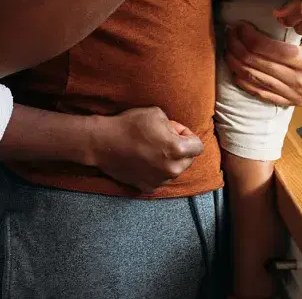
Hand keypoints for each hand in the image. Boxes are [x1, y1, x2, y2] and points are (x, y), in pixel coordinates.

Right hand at [88, 106, 203, 192]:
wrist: (103, 143)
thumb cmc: (129, 124)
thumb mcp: (156, 113)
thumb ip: (173, 124)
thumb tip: (177, 134)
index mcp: (177, 150)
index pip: (198, 146)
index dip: (187, 135)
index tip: (173, 130)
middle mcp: (173, 169)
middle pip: (188, 160)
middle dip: (179, 149)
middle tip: (160, 138)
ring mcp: (161, 180)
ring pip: (175, 170)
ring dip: (168, 160)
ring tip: (149, 149)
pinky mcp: (149, 187)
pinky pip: (161, 178)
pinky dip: (156, 170)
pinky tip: (143, 159)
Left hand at [224, 21, 301, 107]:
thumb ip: (294, 33)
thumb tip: (270, 22)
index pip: (265, 48)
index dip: (247, 35)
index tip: (240, 25)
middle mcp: (297, 82)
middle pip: (254, 62)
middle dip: (237, 45)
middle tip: (230, 33)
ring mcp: (291, 95)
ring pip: (252, 77)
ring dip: (234, 61)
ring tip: (228, 47)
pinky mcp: (287, 103)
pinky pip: (258, 93)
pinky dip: (242, 80)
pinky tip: (234, 69)